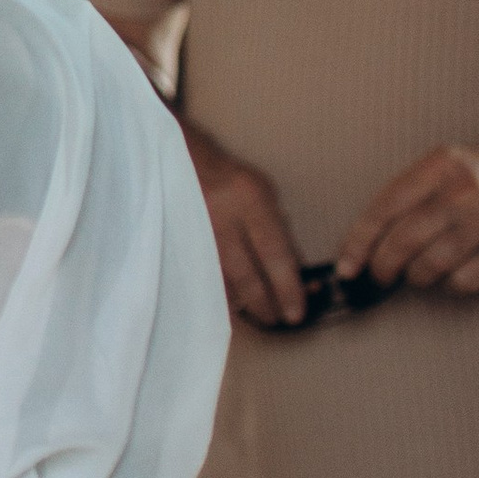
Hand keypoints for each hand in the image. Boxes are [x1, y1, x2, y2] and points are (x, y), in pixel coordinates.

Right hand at [178, 116, 306, 326]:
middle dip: (266, 304)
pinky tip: (232, 306)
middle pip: (247, 275)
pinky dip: (220, 295)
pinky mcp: (182, 242)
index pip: (275, 253)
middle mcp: (223, 218)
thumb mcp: (264, 192)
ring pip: (223, 281)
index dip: (287, 287)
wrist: (180, 157)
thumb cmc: (231, 177)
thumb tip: (294, 270)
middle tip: (281, 320)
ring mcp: (198, 232)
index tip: (298, 312)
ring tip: (261, 317)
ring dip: (244, 305)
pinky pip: (203, 276)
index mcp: (250, 200)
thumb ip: (277, 229)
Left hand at [338, 147, 478, 297]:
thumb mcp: (444, 168)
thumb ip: (408, 195)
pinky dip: (451, 285)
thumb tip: (363, 244)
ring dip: (417, 276)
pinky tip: (453, 273)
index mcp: (440, 166)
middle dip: (383, 266)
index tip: (346, 267)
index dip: (359, 242)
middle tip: (380, 274)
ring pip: (431, 265)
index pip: (385, 208)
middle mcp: (463, 191)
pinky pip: (464, 281)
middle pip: (405, 240)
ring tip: (418, 271)